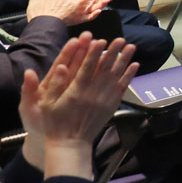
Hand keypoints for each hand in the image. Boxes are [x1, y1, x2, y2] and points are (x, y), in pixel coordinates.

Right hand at [19, 35, 137, 176]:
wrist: (70, 143)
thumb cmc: (55, 123)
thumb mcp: (47, 104)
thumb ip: (54, 84)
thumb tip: (61, 66)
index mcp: (75, 92)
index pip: (86, 68)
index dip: (93, 54)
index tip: (99, 40)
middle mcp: (92, 94)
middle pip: (104, 69)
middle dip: (112, 52)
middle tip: (119, 38)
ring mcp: (103, 100)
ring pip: (116, 76)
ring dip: (124, 60)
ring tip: (131, 46)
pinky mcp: (110, 106)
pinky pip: (121, 88)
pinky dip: (128, 76)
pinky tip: (134, 65)